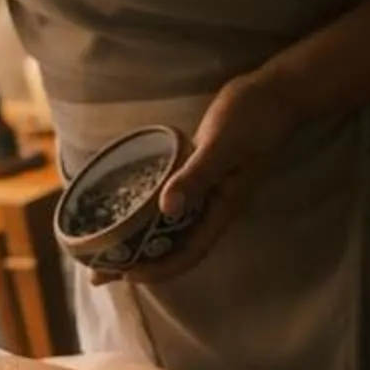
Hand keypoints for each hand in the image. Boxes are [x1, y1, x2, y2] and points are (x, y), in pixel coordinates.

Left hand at [85, 71, 304, 291]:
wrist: (273, 93)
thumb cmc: (252, 118)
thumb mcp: (222, 146)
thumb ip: (197, 176)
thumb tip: (167, 209)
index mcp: (220, 209)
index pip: (188, 253)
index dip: (158, 269)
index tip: (125, 276)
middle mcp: (211, 207)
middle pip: (172, 245)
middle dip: (137, 261)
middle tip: (96, 273)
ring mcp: (204, 190)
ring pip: (167, 225)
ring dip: (137, 237)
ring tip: (102, 246)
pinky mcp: (196, 172)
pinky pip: (167, 198)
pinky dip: (145, 207)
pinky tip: (124, 206)